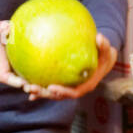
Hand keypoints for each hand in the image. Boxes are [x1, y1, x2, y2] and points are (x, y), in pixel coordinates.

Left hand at [0, 30, 117, 102]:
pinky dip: (40, 87)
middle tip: (31, 88)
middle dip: (45, 94)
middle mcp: (76, 89)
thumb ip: (103, 45)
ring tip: (27, 87)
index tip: (52, 88)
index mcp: (86, 85)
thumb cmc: (103, 54)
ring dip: (40, 92)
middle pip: (58, 96)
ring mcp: (68, 88)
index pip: (73, 92)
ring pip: (52, 93)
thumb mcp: (106, 50)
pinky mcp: (63, 84)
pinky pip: (50, 87)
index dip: (63, 92)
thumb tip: (99, 37)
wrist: (101, 60)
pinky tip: (27, 84)